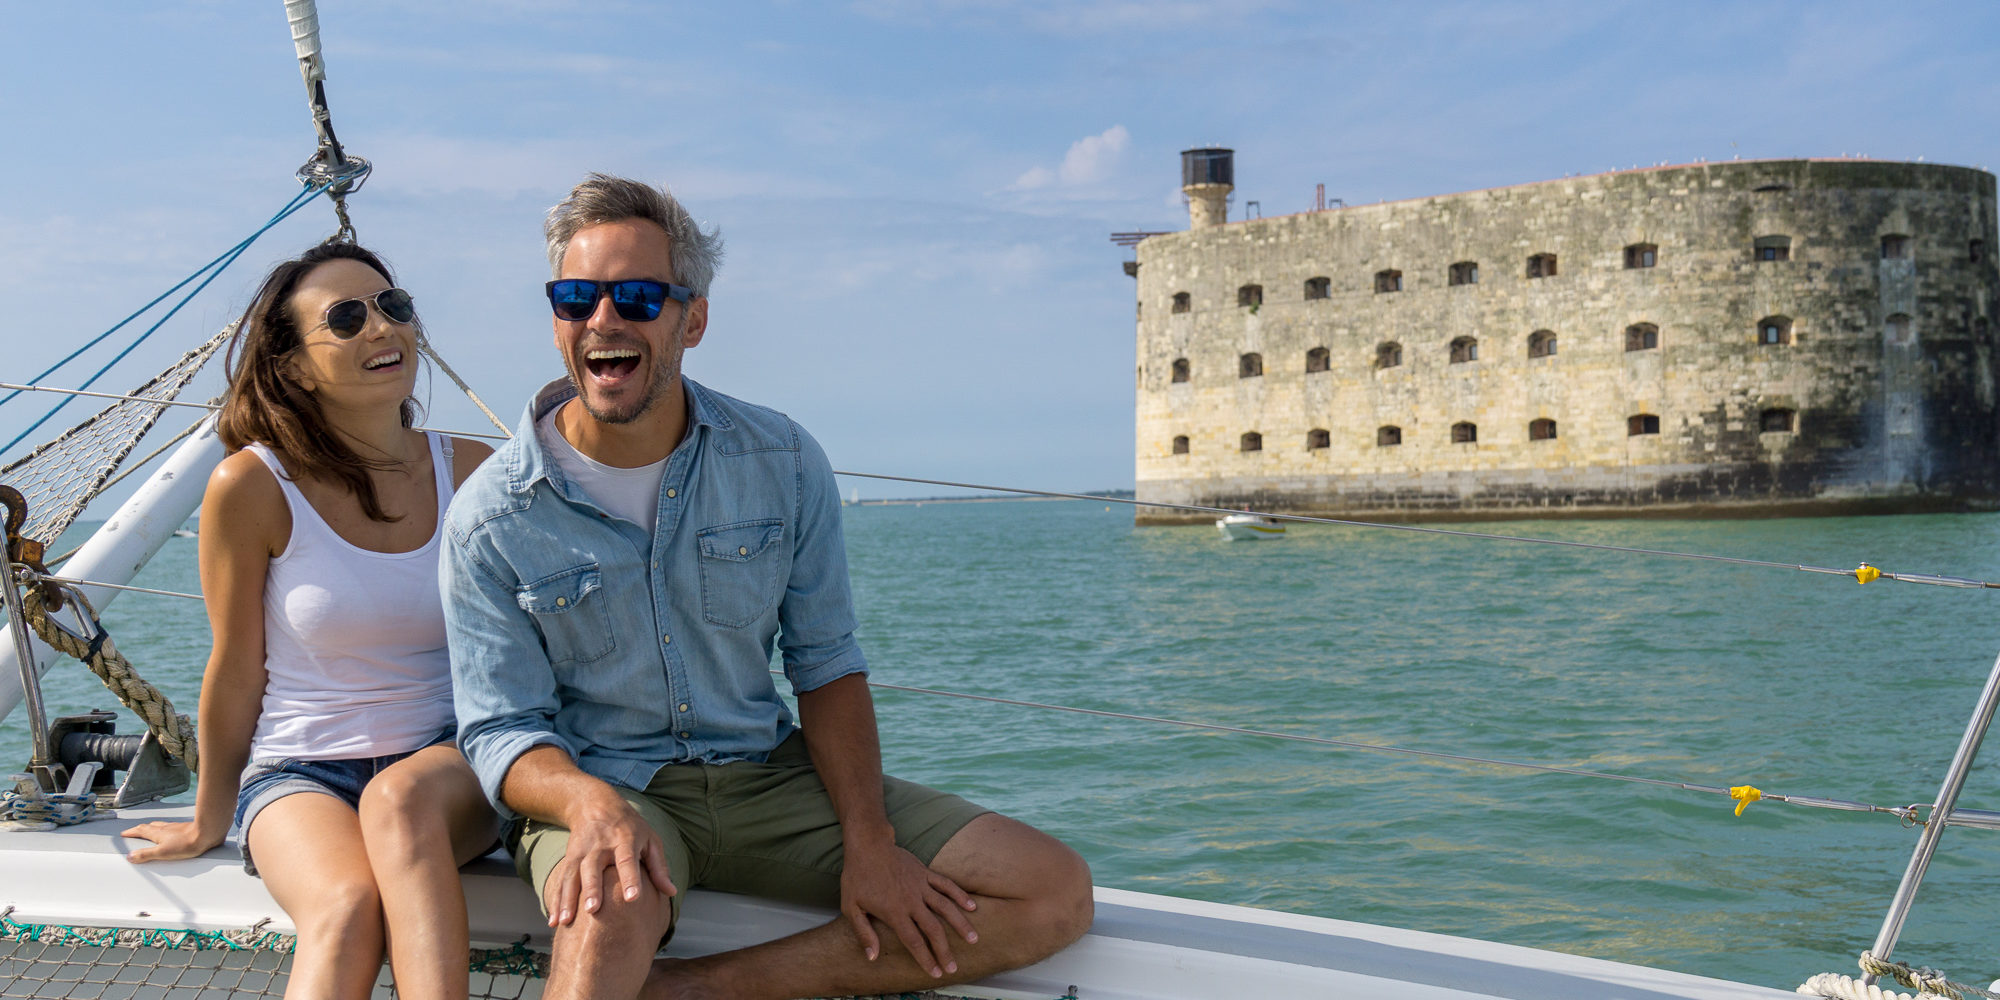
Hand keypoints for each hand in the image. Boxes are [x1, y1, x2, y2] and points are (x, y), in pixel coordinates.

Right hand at [122, 820, 223, 862]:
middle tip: (136, 832)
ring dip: (154, 829)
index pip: (141, 830)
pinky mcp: (187, 830)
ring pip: (162, 827)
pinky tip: (172, 835)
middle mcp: (166, 828)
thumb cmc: (187, 842)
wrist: (207, 833)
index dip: (132, 832)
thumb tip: (131, 856)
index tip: (125, 834)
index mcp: (158, 833)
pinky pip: (172, 829)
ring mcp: (177, 828)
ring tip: (151, 832)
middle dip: (141, 829)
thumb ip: (146, 854)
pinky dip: (167, 831)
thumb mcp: (162, 852)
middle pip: (150, 827)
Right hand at [544, 793, 675, 926]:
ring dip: (567, 899)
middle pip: (594, 868)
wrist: (594, 803)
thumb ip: (659, 866)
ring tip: (565, 922)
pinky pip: (560, 882)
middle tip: (593, 910)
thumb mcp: (649, 839)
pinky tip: (554, 921)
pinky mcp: (569, 859)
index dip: (631, 879)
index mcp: (625, 840)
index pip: (628, 860)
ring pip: (572, 876)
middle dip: (592, 889)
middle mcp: (600, 846)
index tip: (632, 898)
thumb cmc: (629, 826)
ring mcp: (581, 852)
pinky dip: (556, 901)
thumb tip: (672, 892)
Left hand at [840, 840, 977, 978]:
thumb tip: (872, 957)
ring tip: (974, 939)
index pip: (914, 941)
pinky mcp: (925, 873)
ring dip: (960, 924)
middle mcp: (911, 901)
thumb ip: (864, 933)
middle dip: (945, 950)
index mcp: (894, 912)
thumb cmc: (857, 877)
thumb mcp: (851, 907)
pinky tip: (972, 906)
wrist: (868, 845)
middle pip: (933, 929)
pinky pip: (946, 885)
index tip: (935, 972)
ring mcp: (920, 886)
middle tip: (954, 967)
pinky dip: (960, 895)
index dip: (925, 958)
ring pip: (946, 907)